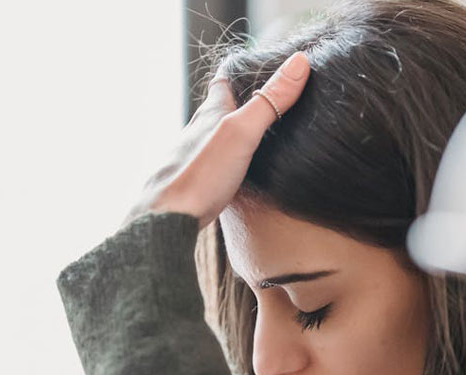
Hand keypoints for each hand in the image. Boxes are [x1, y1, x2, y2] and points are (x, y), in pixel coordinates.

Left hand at [124, 51, 310, 228]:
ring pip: (217, 135)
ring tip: (260, 131)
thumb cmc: (200, 175)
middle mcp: (199, 130)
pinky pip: (217, 161)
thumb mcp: (241, 132)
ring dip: (236, 130)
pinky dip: (231, 158)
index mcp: (210, 113)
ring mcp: (195, 156)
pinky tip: (239, 170)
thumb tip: (300, 62)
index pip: (225, 79)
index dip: (243, 69)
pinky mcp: (197, 182)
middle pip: (221, 107)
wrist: (165, 220)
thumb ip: (269, 101)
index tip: (264, 65)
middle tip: (270, 97)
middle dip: (243, 99)